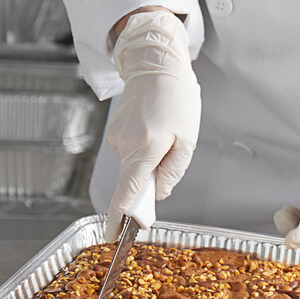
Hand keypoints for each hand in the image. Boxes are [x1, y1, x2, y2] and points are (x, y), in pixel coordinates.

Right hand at [104, 10, 200, 241]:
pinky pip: (130, 154)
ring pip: (133, 167)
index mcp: (144, 150)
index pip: (127, 193)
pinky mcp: (114, 133)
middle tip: (168, 158)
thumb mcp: (186, 140)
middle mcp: (124, 146)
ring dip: (149, 162)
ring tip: (165, 136)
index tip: (113, 236)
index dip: (119, 218)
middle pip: (132, 182)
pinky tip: (154, 131)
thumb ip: (173, 172)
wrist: (155, 62)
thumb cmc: (175, 99)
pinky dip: (142, 152)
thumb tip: (157, 194)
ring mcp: (116, 139)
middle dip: (148, 184)